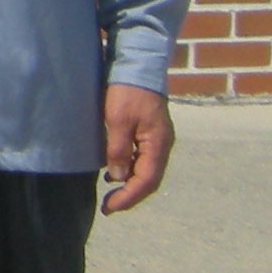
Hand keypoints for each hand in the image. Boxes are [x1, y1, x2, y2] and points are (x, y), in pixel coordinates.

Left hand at [101, 84, 173, 213]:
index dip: (128, 198)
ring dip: (130, 184)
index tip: (110, 208)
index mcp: (158, 144)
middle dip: (130, 196)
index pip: (146, 181)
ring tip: (111, 194)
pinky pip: (143, 158)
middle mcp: (162, 145)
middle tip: (109, 207)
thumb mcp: (118, 120)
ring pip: (146, 170)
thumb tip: (118, 177)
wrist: (139, 64)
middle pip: (149, 179)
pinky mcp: (150, 132)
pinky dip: (130, 169)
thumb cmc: (127, 91)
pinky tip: (115, 172)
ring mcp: (157, 138)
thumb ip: (118, 150)